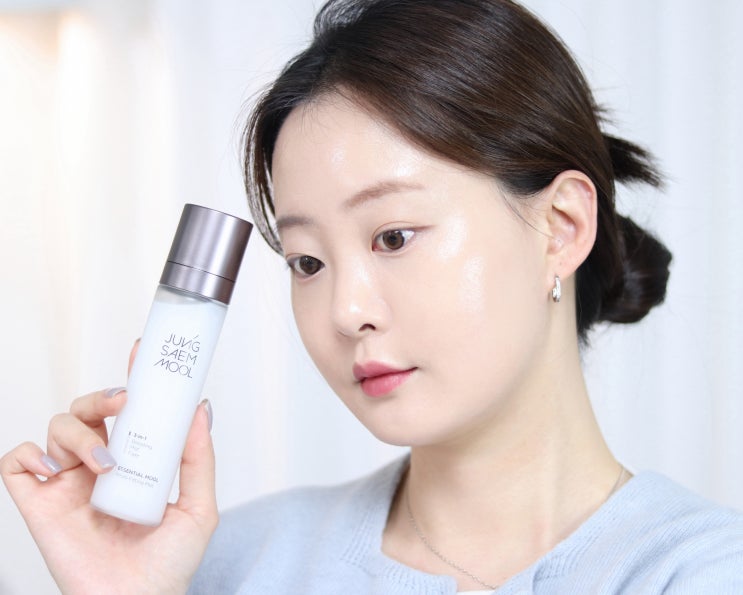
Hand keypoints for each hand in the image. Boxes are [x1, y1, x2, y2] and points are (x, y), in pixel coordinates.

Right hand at [0, 346, 217, 594]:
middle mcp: (98, 464)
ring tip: (104, 464)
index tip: (139, 351)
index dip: (130, 378)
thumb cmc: (169, 562)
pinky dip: (28, 457)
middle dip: (101, 395)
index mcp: (134, 459)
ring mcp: (67, 483)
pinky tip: (55, 472)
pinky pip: (16, 464)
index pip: (128, 410)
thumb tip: (201, 409)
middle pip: (87, 408)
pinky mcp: (39, 505)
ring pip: (57, 428)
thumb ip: (200, 459)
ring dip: (79, 434)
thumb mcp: (198, 507)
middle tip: (122, 403)